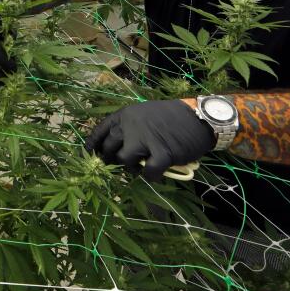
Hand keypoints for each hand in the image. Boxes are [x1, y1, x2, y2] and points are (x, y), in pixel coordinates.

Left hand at [84, 99, 214, 181]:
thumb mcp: (144, 114)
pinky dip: (151, 176)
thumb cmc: (171, 117)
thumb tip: (115, 146)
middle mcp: (131, 125)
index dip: (93, 144)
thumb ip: (129, 127)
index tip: (90, 153)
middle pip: (109, 149)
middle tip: (119, 164)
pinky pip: (148, 173)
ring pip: (123, 161)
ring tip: (139, 167)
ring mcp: (146, 140)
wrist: (199, 117)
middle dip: (111, 160)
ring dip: (129, 168)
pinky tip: (156, 173)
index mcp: (126, 115)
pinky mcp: (162, 154)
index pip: (100, 131)